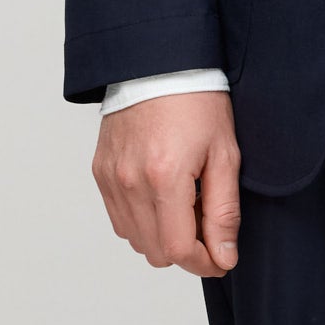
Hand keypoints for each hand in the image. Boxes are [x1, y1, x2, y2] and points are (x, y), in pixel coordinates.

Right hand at [92, 90, 241, 276]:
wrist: (159, 62)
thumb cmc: (198, 101)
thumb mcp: (224, 152)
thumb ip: (224, 211)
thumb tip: (224, 257)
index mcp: (164, 177)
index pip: (178, 250)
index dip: (204, 263)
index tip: (222, 258)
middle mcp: (130, 183)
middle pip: (155, 252)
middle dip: (186, 249)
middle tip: (207, 221)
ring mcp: (110, 178)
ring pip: (136, 239)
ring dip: (162, 236)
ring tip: (186, 202)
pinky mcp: (100, 172)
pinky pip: (120, 218)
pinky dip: (142, 219)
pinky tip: (162, 194)